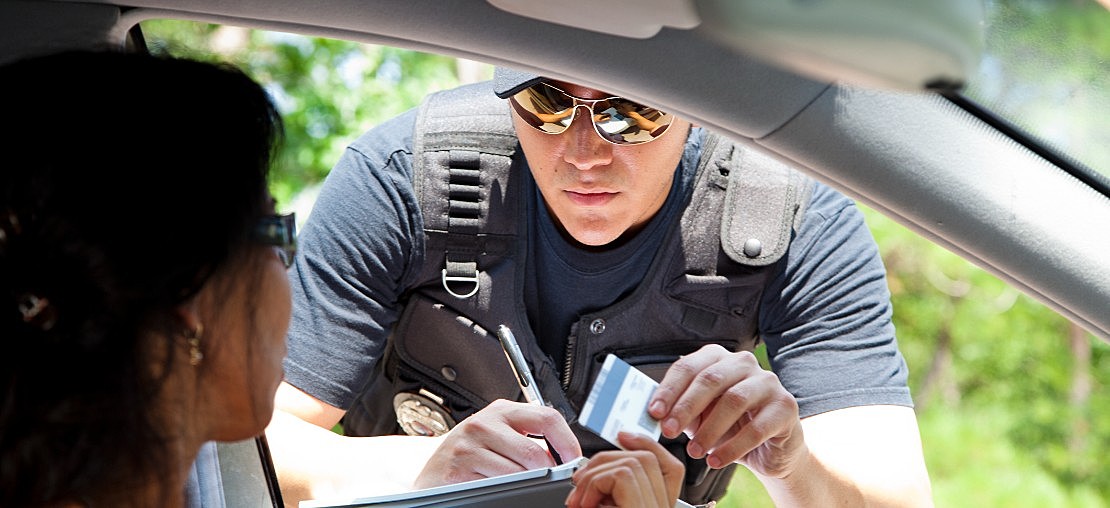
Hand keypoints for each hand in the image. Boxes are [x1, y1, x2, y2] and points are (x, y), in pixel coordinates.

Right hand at [414, 399, 581, 488]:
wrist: (434, 472)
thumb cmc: (470, 454)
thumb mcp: (499, 435)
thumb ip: (527, 437)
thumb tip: (563, 455)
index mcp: (502, 411)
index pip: (547, 417)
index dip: (567, 441)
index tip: (573, 459)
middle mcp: (485, 423)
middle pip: (535, 452)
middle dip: (547, 473)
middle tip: (547, 480)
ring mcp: (470, 444)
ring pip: (519, 472)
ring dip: (526, 484)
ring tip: (516, 483)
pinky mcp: (460, 466)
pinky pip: (498, 484)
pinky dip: (504, 490)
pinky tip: (496, 486)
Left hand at [564, 432, 683, 507]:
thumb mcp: (605, 505)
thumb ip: (611, 489)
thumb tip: (597, 467)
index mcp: (658, 507)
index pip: (670, 467)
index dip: (648, 444)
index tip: (623, 435)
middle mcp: (662, 507)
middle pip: (646, 459)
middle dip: (606, 459)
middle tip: (579, 483)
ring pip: (632, 462)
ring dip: (595, 476)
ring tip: (580, 501)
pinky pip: (622, 475)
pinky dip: (595, 485)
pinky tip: (586, 506)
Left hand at [647, 344, 806, 477]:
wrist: (770, 447)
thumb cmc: (730, 426)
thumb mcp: (699, 416)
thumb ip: (679, 410)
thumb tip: (652, 414)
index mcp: (718, 358)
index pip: (689, 366)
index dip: (669, 389)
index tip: (654, 412)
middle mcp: (744, 363)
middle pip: (710, 379)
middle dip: (686, 407)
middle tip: (669, 431)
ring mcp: (768, 382)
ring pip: (733, 401)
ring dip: (709, 430)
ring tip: (694, 451)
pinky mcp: (786, 406)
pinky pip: (756, 428)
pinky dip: (732, 447)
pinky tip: (716, 460)